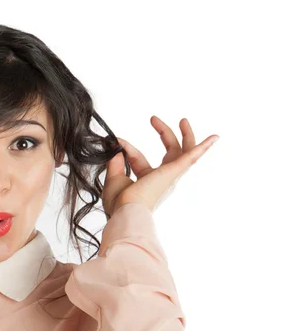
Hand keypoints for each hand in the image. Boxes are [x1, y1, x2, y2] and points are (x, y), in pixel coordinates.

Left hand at [102, 115, 218, 217]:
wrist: (126, 211)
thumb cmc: (120, 203)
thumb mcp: (115, 179)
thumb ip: (116, 163)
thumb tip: (116, 148)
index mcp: (148, 182)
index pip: (139, 159)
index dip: (128, 149)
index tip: (117, 141)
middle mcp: (163, 179)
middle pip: (170, 152)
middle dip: (164, 134)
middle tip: (153, 118)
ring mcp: (170, 175)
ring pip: (184, 152)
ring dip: (185, 135)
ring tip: (183, 120)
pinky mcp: (174, 171)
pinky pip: (192, 157)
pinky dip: (203, 147)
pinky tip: (215, 137)